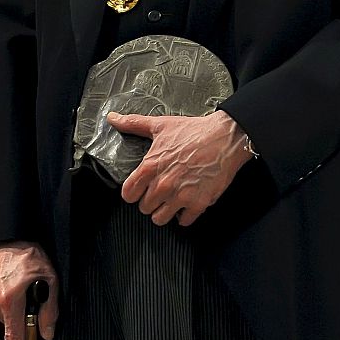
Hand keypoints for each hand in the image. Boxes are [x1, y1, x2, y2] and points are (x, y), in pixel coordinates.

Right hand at [0, 241, 58, 339]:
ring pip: (6, 319)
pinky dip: (7, 304)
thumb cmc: (31, 257)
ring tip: (20, 287)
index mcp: (11, 300)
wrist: (8, 240)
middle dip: (24, 319)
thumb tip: (46, 334)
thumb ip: (50, 309)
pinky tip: (11, 288)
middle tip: (32, 296)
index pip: (14, 337)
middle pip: (13, 327)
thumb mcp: (50, 279)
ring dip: (15, 310)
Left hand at [109, 110, 251, 226]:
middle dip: (151, 200)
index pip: (128, 194)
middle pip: (144, 208)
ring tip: (173, 200)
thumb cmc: (196, 131)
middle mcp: (163, 184)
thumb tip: (113, 118)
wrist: (226, 137)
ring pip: (160, 219)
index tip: (141, 189)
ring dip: (165, 211)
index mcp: (150, 167)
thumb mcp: (161, 125)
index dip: (134, 192)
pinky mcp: (198, 203)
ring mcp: (180, 196)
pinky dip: (185, 215)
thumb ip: (134, 124)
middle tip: (162, 190)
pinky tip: (188, 203)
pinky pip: (184, 221)